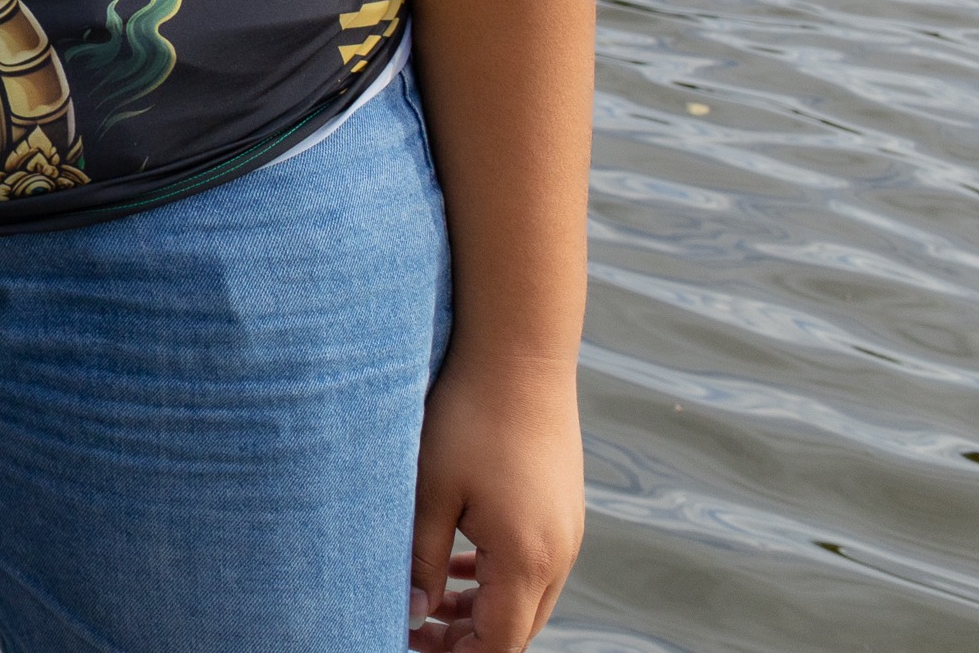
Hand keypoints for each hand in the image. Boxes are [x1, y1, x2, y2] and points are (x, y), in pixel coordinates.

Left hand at [408, 356, 583, 649]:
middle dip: (469, 638)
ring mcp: (568, 530)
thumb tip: (413, 612)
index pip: (500, 642)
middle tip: (415, 625)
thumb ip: (422, 559)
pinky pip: (535, 564)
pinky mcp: (563, 508)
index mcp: (528, 558)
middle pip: (518, 628)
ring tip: (431, 598)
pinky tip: (461, 560)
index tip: (410, 641)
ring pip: (528, 597)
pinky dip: (500, 576)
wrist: (520, 355)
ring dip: (484, 608)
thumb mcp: (430, 491)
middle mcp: (559, 553)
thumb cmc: (468, 417)